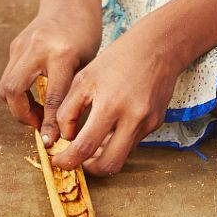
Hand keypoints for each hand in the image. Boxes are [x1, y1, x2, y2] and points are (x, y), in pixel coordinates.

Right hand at [0, 3, 100, 144]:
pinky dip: (19, 93)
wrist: (69, 1)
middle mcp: (37, 49)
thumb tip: (61, 130)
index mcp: (62, 54)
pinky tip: (35, 97)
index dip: (49, 123)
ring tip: (38, 113)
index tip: (51, 142)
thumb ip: (70, 92)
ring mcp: (21, 46)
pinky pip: (9, 77)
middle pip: (13, 91)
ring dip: (18, 106)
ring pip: (5, 87)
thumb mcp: (86, 63)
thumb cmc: (85, 35)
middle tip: (39, 124)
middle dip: (21, 115)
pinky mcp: (14, 46)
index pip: (52, 97)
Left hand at [53, 16, 183, 175]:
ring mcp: (147, 124)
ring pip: (121, 157)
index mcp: (110, 105)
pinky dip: (115, 142)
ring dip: (102, 156)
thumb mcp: (84, 79)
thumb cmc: (116, 59)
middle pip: (108, 164)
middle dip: (88, 168)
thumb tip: (64, 137)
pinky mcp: (155, 124)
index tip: (58, 160)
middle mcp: (132, 119)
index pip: (85, 147)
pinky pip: (131, 143)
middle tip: (75, 159)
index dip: (68, 160)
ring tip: (89, 142)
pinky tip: (108, 127)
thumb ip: (68, 110)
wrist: (158, 48)